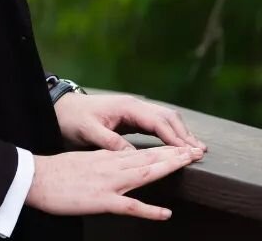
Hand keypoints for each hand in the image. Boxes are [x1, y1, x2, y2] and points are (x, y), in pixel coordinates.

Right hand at [27, 146, 197, 219]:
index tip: (182, 149)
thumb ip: (100, 164)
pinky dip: (149, 210)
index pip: (140, 152)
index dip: (163, 151)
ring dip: (167, 169)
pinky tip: (165, 213)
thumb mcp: (80, 163)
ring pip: (144, 174)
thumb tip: (114, 164)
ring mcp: (108, 183)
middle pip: (148, 159)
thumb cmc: (53, 174)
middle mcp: (110, 166)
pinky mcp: (101, 200)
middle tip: (196, 151)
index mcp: (105, 158)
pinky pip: (129, 206)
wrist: (32, 178)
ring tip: (188, 164)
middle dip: (174, 155)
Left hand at [55, 92, 205, 155]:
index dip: (175, 137)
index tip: (189, 151)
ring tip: (196, 150)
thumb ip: (110, 142)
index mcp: (126, 107)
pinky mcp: (132, 118)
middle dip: (185, 133)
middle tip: (200, 152)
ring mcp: (134, 110)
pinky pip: (157, 124)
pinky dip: (171, 134)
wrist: (62, 108)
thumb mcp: (88, 131)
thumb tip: (132, 155)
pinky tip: (178, 145)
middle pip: (168, 117)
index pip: (158, 121)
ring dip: (181, 133)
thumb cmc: (73, 118)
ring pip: (165, 119)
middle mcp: (134, 106)